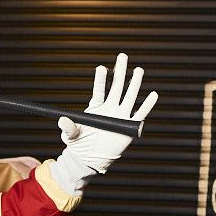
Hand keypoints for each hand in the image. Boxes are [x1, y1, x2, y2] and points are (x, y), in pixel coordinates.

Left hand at [57, 53, 157, 174]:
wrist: (91, 159)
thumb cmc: (79, 145)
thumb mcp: (71, 136)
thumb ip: (68, 128)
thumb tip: (62, 120)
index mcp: (96, 107)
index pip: (100, 90)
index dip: (101, 79)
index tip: (101, 68)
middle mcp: (110, 108)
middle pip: (117, 87)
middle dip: (120, 71)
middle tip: (122, 56)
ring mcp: (120, 116)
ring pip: (130, 96)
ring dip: (135, 83)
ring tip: (138, 70)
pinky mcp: (129, 127)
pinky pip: (140, 114)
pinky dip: (147, 105)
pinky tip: (153, 95)